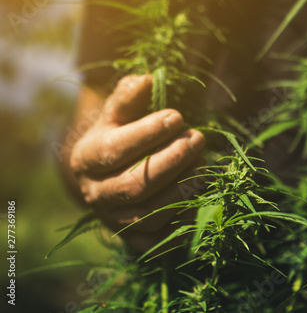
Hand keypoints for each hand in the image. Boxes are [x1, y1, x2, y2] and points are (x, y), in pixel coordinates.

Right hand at [69, 74, 205, 252]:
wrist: (107, 176)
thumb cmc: (117, 136)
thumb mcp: (117, 113)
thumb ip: (129, 97)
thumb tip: (147, 79)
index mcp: (86, 159)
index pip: (115, 149)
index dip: (148, 133)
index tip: (178, 117)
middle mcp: (95, 194)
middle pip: (134, 184)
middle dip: (172, 161)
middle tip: (199, 139)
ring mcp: (113, 221)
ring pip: (147, 215)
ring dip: (181, 191)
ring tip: (204, 166)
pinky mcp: (132, 241)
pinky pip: (157, 241)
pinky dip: (181, 224)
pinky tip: (200, 199)